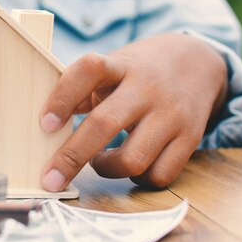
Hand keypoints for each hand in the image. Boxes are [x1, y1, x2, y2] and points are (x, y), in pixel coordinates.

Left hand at [39, 34, 227, 190]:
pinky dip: (137, 179)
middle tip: (50, 178)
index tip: (45, 125)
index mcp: (120, 65)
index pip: (90, 70)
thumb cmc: (135, 73)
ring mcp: (171, 114)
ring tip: (99, 161)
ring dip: (106, 169)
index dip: (64, 98)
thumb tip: (44, 130)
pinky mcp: (190, 138)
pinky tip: (129, 166)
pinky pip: (159, 175)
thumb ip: (79, 92)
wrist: (196, 63)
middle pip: (105, 124)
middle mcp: (147, 87)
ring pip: (133, 159)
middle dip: (71, 156)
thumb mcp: (110, 69)